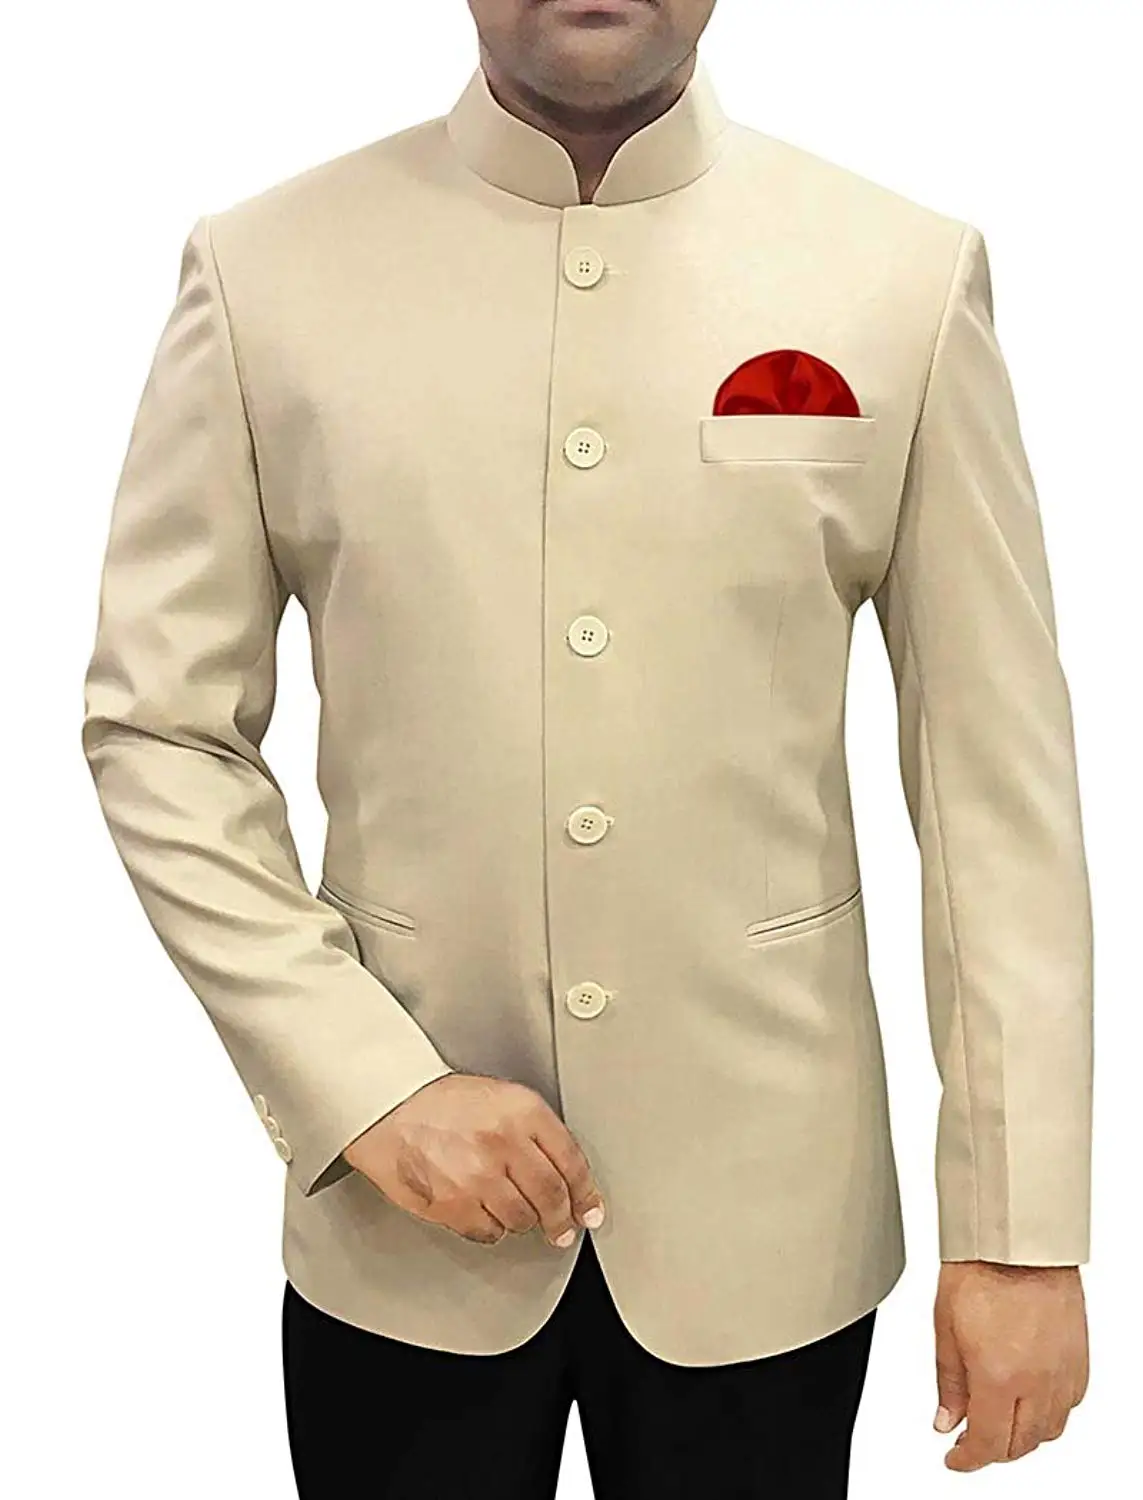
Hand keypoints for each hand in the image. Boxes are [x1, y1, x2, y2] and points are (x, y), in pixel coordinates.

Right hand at [342, 1073, 605, 1248]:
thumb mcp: (502, 1097)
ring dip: (522, 1221)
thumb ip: (537, 1132)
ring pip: (522, 1219)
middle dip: (562, 1219)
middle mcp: (505, 1143)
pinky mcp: (452, 1204)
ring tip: (510, 1208)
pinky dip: (491, 1228)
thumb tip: (569, 1176)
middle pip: (552, 1197)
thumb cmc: (442, 1102)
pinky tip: (483, 1211)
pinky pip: (488, 1232)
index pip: (571, 1162)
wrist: (389, 1106)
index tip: (589, 1209)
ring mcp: (478, 1176)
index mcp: (523, 1111)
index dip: (586, 1193)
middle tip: (562, 1228)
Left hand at [933, 1260, 1088, 1469]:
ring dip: (1024, 1436)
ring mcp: (1063, 1371)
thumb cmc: (980, 1270)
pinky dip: (1050, 1413)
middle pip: (1021, 1444)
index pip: (989, 1444)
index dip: (968, 1460)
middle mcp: (1037, 1382)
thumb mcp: (945, 1328)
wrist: (1017, 1241)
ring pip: (1050, 1430)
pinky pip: (1070, 1404)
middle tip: (972, 1441)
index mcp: (999, 1377)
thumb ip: (949, 1382)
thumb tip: (947, 1421)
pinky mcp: (1080, 1358)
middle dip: (994, 1450)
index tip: (956, 1459)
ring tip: (1000, 1422)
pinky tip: (1031, 1400)